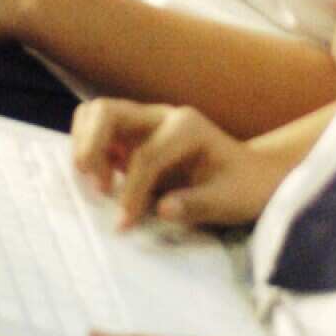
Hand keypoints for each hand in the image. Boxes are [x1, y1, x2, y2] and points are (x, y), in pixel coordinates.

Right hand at [71, 100, 290, 229]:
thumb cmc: (242, 187)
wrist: (251, 174)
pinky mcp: (133, 131)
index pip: (145, 155)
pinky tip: (101, 176)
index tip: (125, 222)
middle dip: (92, 148)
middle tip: (98, 188)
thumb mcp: (229, 201)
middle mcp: (161, 115)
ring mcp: (145, 120)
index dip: (132, 192)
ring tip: (96, 181)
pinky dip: (87, 147)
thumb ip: (197, 204)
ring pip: (96, 113)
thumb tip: (162, 208)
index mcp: (186, 127)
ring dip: (85, 144)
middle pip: (107, 112)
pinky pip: (96, 126)